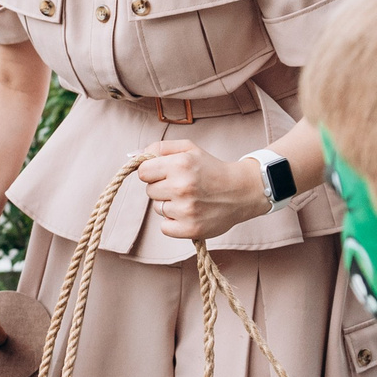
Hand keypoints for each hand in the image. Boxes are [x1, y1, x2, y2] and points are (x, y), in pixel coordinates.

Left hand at [136, 140, 271, 239]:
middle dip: (162, 188)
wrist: (242, 191)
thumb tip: (133, 156)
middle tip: (183, 186)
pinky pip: (164, 228)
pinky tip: (189, 213)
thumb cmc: (211, 169)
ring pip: (158, 209)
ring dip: (169, 205)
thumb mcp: (189, 149)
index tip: (165, 173)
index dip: (152, 172)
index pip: (143, 172)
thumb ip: (160, 148)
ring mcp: (186, 210)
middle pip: (149, 191)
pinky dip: (174, 223)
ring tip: (190, 199)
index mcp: (180, 164)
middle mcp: (182, 187)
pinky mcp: (191, 228)